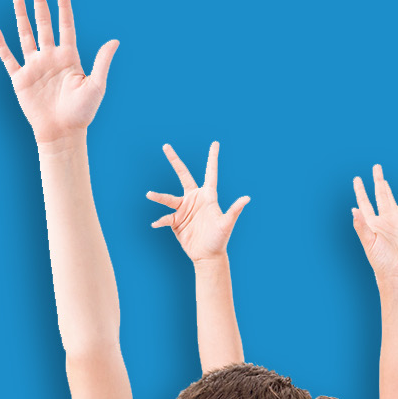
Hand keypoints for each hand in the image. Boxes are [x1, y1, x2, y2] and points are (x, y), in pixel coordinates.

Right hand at [0, 0, 118, 143]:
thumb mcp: (96, 85)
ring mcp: (35, 67)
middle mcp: (51, 58)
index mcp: (69, 58)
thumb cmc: (83, 112)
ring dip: (21, 16)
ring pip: (25, 35)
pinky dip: (2, 45)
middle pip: (44, 24)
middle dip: (40, 4)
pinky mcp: (20, 79)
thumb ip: (102, 62)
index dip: (63, 7)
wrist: (63, 132)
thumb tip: (115, 41)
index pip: (66, 26)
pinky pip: (9, 58)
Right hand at [146, 142, 249, 264]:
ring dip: (159, 196)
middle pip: (183, 175)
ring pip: (168, 198)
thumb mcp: (226, 224)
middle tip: (166, 146)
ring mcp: (184, 209)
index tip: (215, 143)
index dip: (212, 158)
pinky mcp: (176, 221)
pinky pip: (165, 218)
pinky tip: (156, 224)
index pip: (210, 173)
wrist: (208, 255)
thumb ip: (234, 210)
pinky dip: (160, 221)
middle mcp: (194, 199)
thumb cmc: (220, 239)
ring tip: (149, 194)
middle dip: (174, 160)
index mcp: (208, 197)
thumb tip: (247, 198)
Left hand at [353, 165, 397, 281]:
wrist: (397, 273)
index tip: (357, 178)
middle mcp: (389, 219)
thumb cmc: (380, 261)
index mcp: (375, 222)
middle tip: (377, 166)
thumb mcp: (369, 243)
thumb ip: (362, 226)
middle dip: (380, 181)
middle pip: (385, 195)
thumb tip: (353, 209)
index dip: (360, 190)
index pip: (366, 202)